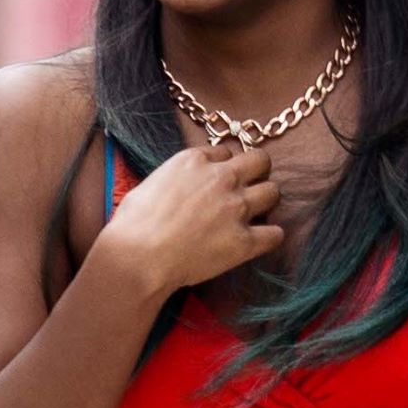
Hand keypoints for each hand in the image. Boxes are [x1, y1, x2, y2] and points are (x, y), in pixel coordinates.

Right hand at [90, 142, 284, 292]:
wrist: (138, 256)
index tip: (219, 179)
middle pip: (260, 161)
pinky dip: (271, 236)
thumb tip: (180, 189)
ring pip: (273, 192)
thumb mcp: (151, 184)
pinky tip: (261, 240)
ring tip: (256, 214)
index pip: (226, 152)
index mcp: (195, 161)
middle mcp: (222, 178)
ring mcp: (236, 208)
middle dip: (258, 172)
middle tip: (249, 187)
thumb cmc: (133, 223)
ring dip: (266, 201)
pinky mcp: (245, 241)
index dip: (225, 166)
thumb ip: (175, 179)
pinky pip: (275, 234)